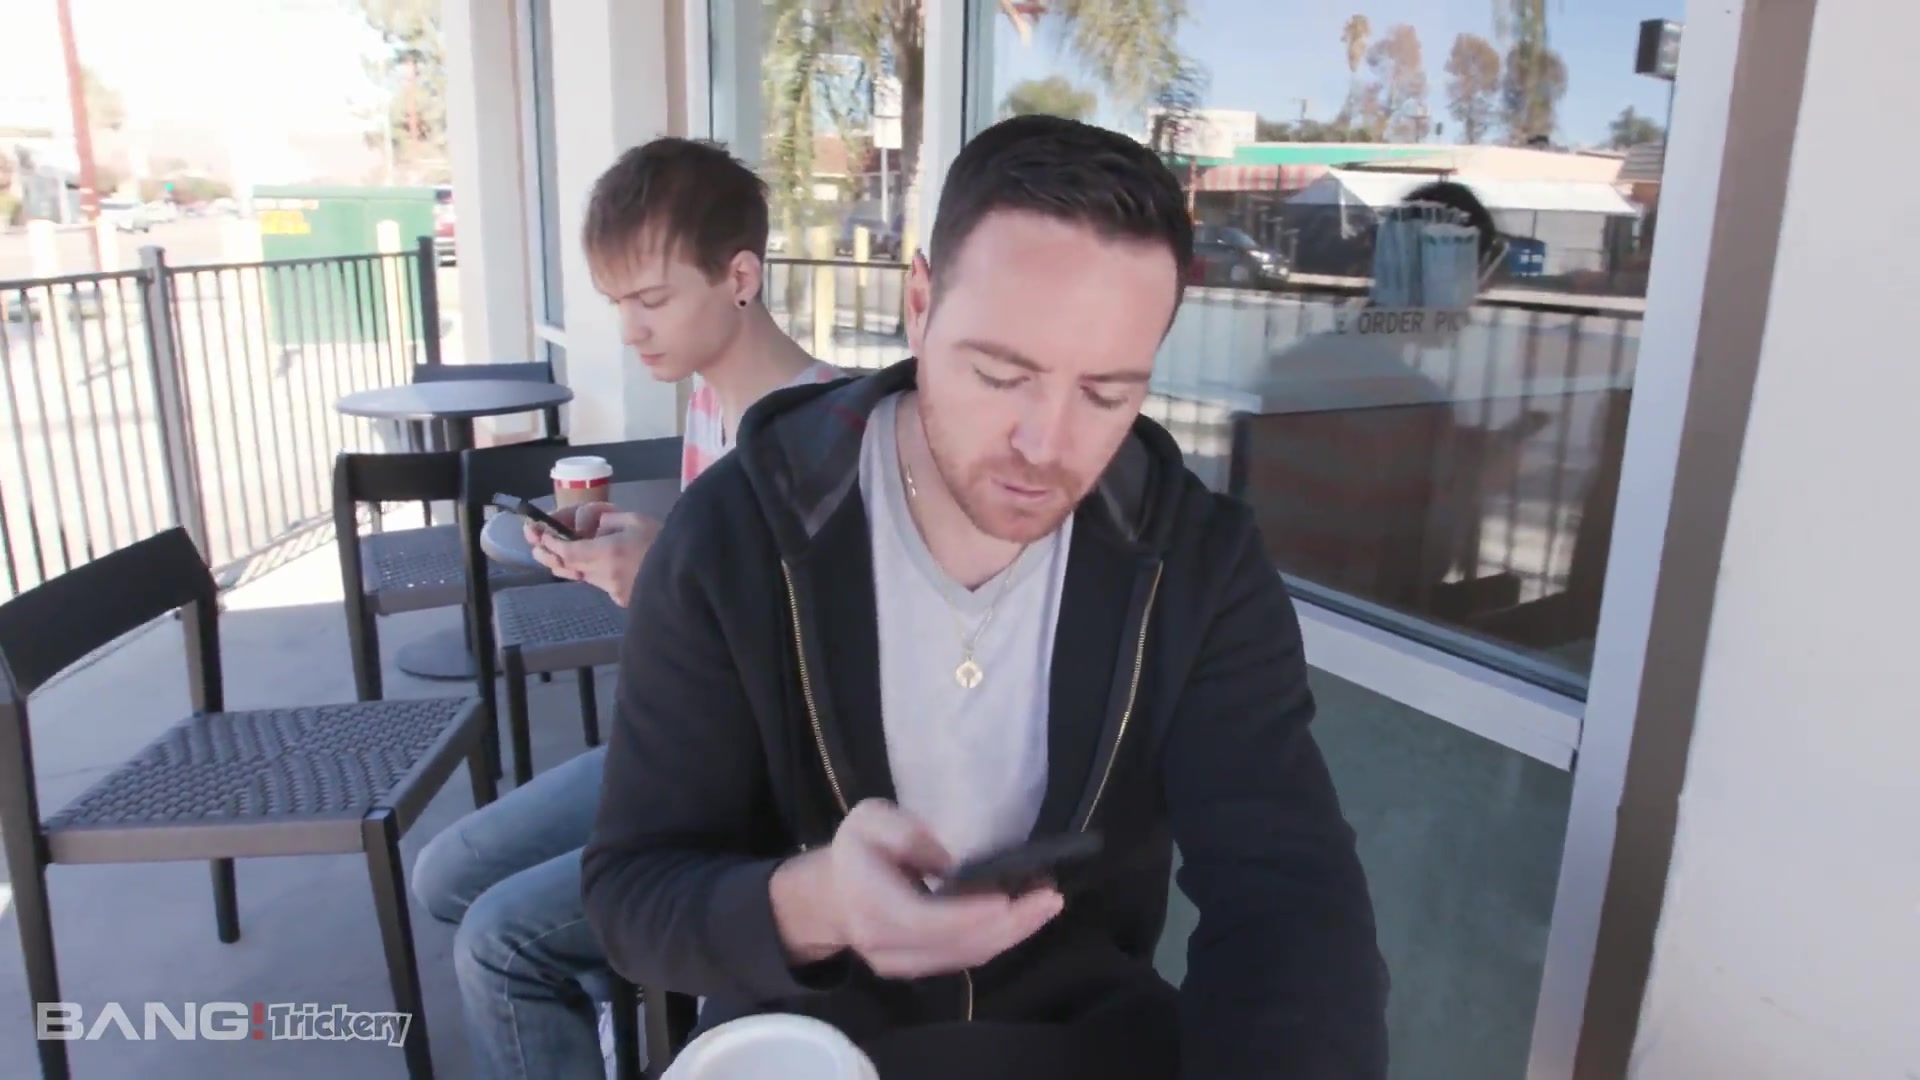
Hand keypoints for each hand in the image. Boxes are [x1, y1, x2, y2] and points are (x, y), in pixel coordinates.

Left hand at [525, 502, 661, 605]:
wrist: (688, 571)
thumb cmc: (665, 540)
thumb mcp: (635, 519)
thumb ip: (606, 521)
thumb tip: (589, 528)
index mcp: (608, 552)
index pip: (567, 552)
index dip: (550, 544)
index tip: (540, 535)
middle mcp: (606, 575)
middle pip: (568, 567)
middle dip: (550, 556)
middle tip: (536, 547)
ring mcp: (613, 591)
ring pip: (582, 577)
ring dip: (568, 565)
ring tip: (554, 555)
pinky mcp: (622, 600)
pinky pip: (599, 584)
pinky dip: (591, 573)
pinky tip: (593, 565)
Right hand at [769, 800, 1062, 978]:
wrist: (828, 898)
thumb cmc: (854, 852)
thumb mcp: (870, 820)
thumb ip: (908, 834)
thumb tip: (953, 862)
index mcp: (872, 907)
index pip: (926, 920)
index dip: (970, 914)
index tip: (1010, 898)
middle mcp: (888, 947)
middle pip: (957, 945)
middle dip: (1010, 925)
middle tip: (1050, 898)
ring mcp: (904, 965)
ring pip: (966, 956)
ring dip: (1012, 933)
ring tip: (1046, 903)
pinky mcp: (920, 969)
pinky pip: (964, 958)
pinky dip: (998, 938)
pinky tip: (1023, 916)